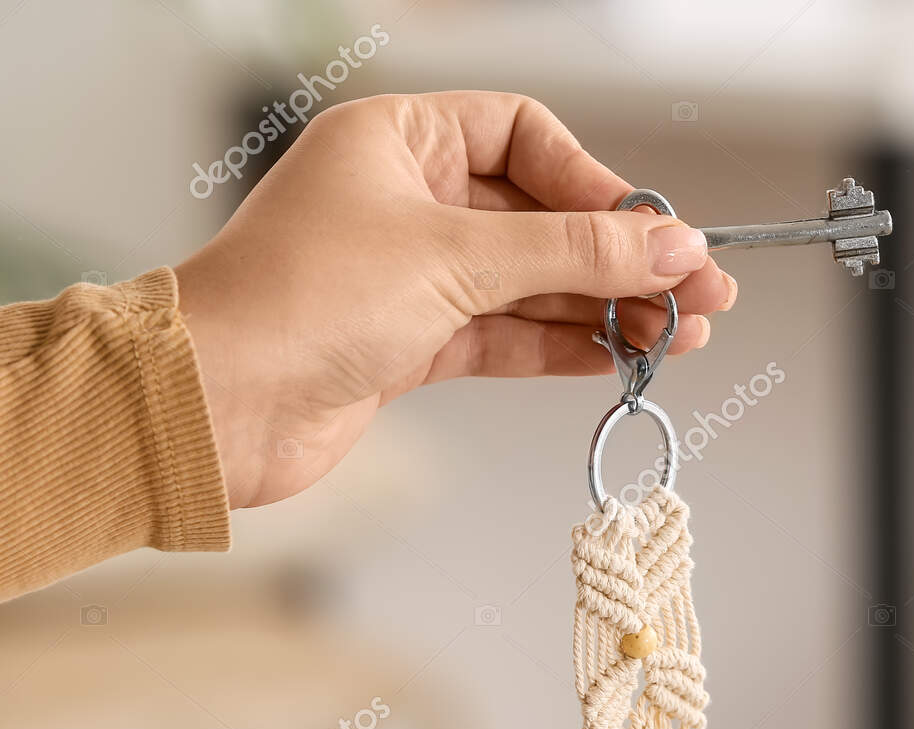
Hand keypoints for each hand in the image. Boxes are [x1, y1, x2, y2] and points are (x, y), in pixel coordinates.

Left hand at [174, 90, 735, 508]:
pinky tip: (619, 359)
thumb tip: (671, 246)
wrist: (212, 407)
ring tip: (680, 338)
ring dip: (604, 310)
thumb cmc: (299, 301)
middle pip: (538, 217)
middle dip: (619, 259)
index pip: (523, 137)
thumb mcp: (454, 257)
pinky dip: (560, 347)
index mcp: (398, 141)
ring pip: (528, 284)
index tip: (651, 232)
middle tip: (700, 294)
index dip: (594, 183)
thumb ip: (570, 252)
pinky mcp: (407, 344)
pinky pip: (503, 336)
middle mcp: (404, 202)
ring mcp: (407, 277)